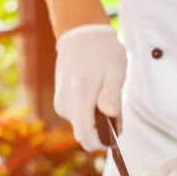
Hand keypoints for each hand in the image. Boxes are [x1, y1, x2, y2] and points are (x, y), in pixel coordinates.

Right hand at [54, 25, 126, 150]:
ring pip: (82, 125)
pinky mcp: (60, 101)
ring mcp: (61, 102)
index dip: (101, 142)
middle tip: (116, 111)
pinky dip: (90, 112)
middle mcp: (65, 103)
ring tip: (107, 95)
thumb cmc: (102, 51)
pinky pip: (78, 116)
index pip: (85, 136)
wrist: (80, 33)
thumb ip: (112, 95)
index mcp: (79, 96)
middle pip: (84, 133)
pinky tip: (97, 94)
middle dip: (102, 130)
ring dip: (97, 120)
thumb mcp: (115, 71)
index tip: (116, 134)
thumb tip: (110, 116)